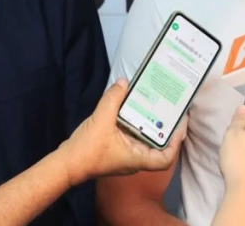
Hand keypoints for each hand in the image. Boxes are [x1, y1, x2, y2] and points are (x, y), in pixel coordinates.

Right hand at [58, 78, 185, 185]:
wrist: (66, 163)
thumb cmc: (86, 150)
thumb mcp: (101, 119)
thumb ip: (113, 98)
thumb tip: (123, 82)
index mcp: (136, 159)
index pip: (165, 159)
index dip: (175, 143)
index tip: (178, 125)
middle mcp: (135, 159)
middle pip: (158, 147)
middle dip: (165, 129)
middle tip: (169, 110)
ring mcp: (126, 156)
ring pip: (145, 141)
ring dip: (150, 125)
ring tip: (155, 106)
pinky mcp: (118, 150)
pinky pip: (133, 138)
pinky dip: (136, 125)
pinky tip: (133, 109)